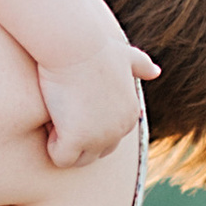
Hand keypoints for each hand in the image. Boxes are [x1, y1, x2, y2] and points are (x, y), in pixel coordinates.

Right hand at [34, 0, 158, 167]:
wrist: (75, 45)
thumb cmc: (94, 47)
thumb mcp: (125, 54)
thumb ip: (140, 65)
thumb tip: (155, 71)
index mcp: (130, 116)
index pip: (108, 137)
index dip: (87, 123)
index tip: (76, 100)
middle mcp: (120, 131)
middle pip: (95, 152)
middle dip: (77, 139)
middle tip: (64, 109)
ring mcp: (100, 138)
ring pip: (78, 160)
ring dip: (63, 143)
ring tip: (57, 115)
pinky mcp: (77, 139)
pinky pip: (60, 159)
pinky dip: (51, 146)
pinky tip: (50, 122)